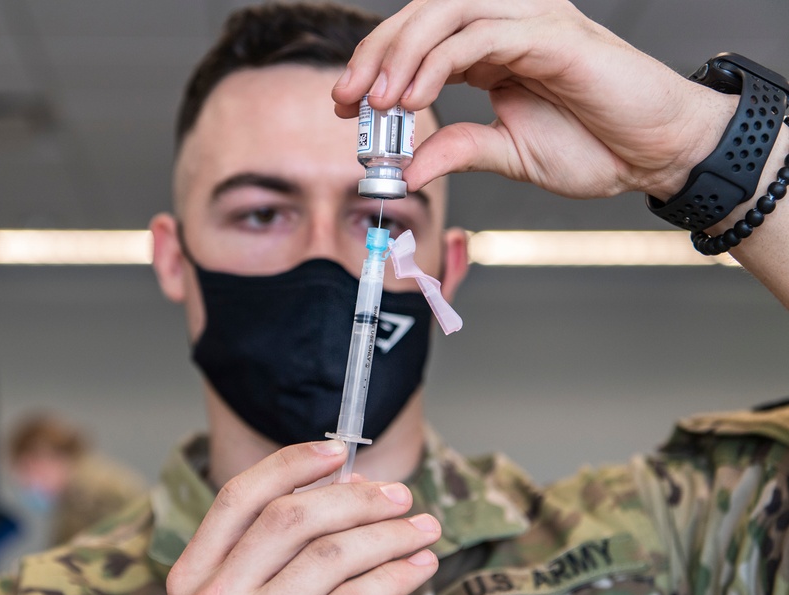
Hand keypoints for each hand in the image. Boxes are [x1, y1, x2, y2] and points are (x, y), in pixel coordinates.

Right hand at [165, 439, 440, 594]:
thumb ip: (285, 546)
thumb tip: (352, 482)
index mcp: (190, 577)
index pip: (238, 498)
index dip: (289, 465)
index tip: (337, 449)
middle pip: (290, 519)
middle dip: (355, 499)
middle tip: (400, 495)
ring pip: (330, 555)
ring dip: (388, 535)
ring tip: (424, 529)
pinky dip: (396, 576)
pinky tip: (419, 565)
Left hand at [331, 0, 736, 202]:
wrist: (658, 154)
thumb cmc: (598, 146)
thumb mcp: (509, 154)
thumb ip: (458, 150)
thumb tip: (405, 170)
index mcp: (491, 49)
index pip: (419, 39)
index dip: (376, 65)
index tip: (344, 103)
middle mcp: (506, 24)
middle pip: (423, 14)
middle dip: (375, 53)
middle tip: (346, 97)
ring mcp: (530, 22)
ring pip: (446, 12)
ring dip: (401, 53)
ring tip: (377, 99)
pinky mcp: (552, 34)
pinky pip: (481, 34)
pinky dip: (440, 63)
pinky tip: (416, 98)